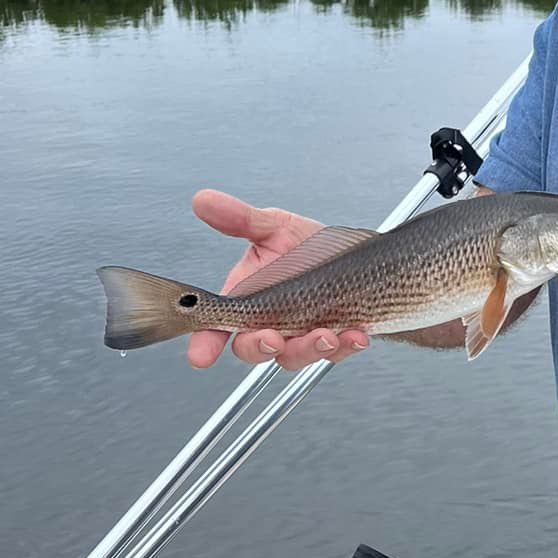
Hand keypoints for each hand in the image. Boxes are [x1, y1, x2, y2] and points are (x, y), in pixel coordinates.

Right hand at [187, 189, 369, 371]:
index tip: (201, 354)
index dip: (206, 341)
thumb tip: (204, 200)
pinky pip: (336, 352)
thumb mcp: (275, 227)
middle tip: (271, 338)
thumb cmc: (309, 247)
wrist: (356, 254)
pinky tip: (355, 334)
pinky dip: (346, 346)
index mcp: (248, 298)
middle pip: (252, 349)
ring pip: (294, 356)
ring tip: (324, 334)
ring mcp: (301, 334)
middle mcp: (271, 321)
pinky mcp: (334, 340)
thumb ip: (240, 219)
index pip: (218, 325)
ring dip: (307, 349)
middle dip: (259, 347)